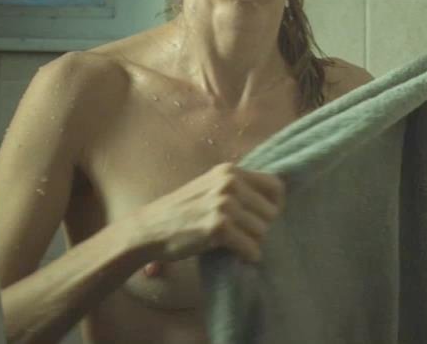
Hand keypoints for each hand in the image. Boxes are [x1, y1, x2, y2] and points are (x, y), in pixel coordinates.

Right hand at [130, 162, 284, 275]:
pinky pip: (251, 247)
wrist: (150, 229)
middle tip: (244, 236)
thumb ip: (239, 189)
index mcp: (230, 171)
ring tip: (237, 245)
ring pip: (263, 231)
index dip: (275, 205)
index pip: (275, 186)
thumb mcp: (211, 188)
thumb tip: (275, 204)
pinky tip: (238, 256)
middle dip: (262, 228)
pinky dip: (248, 256)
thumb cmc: (182, 212)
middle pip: (271, 212)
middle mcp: (230, 183)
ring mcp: (224, 204)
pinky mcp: (219, 227)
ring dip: (253, 243)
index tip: (264, 218)